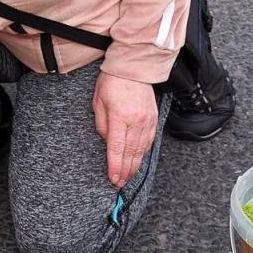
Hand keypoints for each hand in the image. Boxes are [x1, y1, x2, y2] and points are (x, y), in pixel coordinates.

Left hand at [93, 72, 158, 187]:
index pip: (117, 148)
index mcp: (120, 117)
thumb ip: (102, 125)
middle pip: (131, 152)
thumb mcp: (98, 102)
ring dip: (135, 165)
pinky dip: (143, 153)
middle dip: (125, 171)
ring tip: (128, 178)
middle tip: (119, 184)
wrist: (133, 69)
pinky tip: (138, 161)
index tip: (113, 178)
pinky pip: (149, 141)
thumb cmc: (111, 83)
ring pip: (141, 149)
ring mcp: (147, 121)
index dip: (115, 166)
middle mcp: (136, 121)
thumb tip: (107, 142)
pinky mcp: (154, 120)